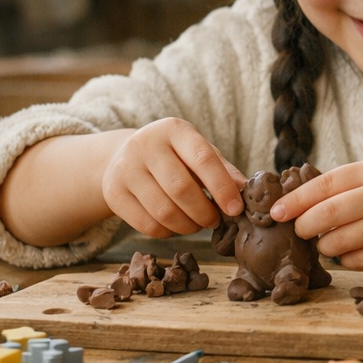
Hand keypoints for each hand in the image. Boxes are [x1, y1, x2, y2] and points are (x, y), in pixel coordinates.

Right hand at [100, 118, 245, 238]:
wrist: (124, 157)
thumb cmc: (174, 156)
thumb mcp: (199, 153)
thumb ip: (224, 171)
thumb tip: (249, 193)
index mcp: (173, 130)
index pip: (203, 159)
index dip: (222, 188)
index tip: (236, 209)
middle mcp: (145, 145)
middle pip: (181, 189)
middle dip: (205, 212)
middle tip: (215, 221)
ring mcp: (125, 169)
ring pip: (163, 211)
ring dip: (188, 226)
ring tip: (198, 224)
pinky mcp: (114, 194)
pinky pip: (147, 225)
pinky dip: (168, 232)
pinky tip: (177, 226)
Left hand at [271, 158, 362, 270]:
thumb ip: (351, 184)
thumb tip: (301, 201)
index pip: (326, 183)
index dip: (296, 200)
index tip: (276, 212)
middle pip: (326, 214)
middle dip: (304, 226)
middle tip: (299, 231)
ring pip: (337, 241)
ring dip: (326, 245)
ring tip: (331, 242)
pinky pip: (356, 261)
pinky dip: (348, 258)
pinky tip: (356, 250)